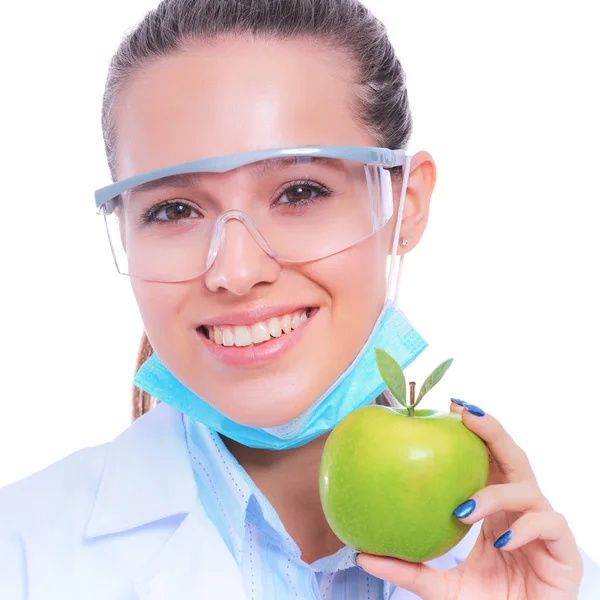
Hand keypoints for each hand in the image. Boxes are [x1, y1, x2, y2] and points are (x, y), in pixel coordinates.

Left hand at [354, 401, 583, 598]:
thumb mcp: (441, 586)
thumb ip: (408, 570)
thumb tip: (362, 554)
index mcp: (493, 509)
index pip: (486, 461)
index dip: (472, 433)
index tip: (448, 408)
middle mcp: (519, 511)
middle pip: (511, 458)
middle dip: (491, 431)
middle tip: (465, 413)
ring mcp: (542, 528)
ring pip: (529, 489)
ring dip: (496, 494)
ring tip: (464, 508)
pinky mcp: (563, 552)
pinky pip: (550, 525)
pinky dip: (526, 528)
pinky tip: (502, 540)